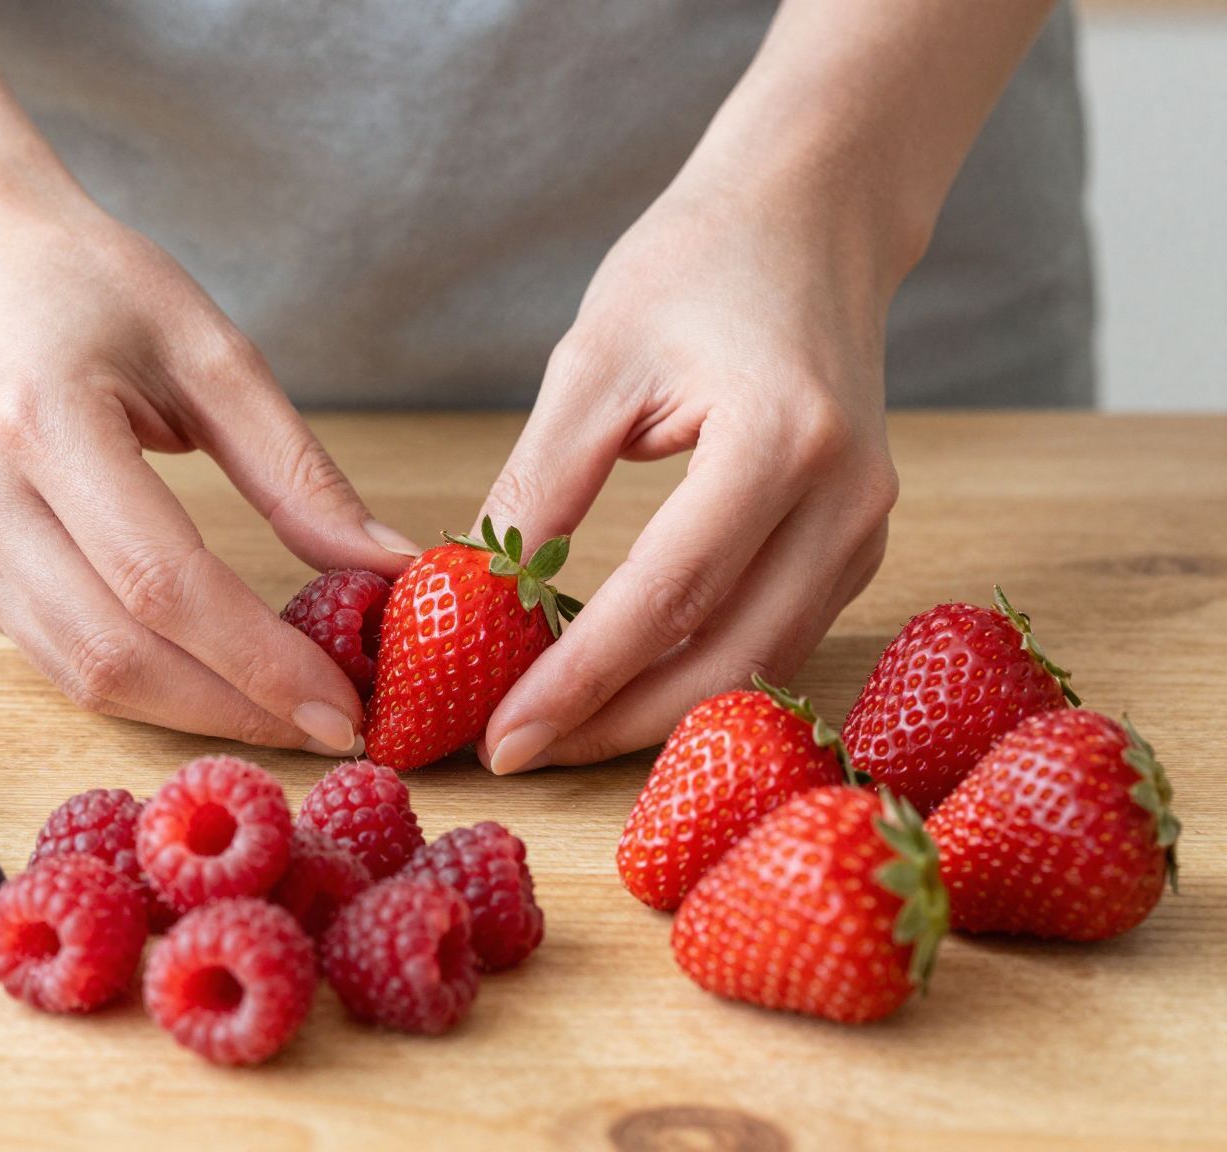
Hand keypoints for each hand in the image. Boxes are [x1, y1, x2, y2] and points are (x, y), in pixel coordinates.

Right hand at [0, 189, 416, 753]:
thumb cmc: (90, 284)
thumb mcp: (210, 347)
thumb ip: (296, 468)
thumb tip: (387, 568)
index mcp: (42, 419)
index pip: (161, 580)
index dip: (259, 661)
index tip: (346, 709)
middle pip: (116, 652)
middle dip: (235, 707)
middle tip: (332, 727)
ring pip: (82, 677)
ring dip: (193, 712)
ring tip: (286, 711)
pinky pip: (55, 658)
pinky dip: (142, 683)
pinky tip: (211, 674)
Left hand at [478, 161, 901, 771]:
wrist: (810, 214)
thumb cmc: (693, 265)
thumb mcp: (591, 365)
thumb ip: (537, 485)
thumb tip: (471, 598)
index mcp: (781, 440)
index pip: (668, 597)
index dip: (579, 679)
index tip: (501, 734)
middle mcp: (846, 498)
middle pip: (725, 658)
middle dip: (614, 722)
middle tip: (515, 753)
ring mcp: (868, 525)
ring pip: (760, 664)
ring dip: (656, 711)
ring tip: (556, 733)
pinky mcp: (861, 539)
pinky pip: (779, 636)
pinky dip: (700, 672)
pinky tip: (623, 685)